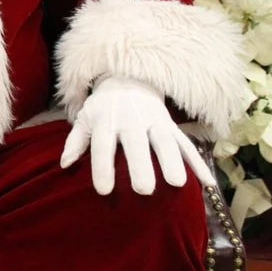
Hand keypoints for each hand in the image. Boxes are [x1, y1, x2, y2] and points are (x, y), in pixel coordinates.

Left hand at [60, 76, 216, 194]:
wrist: (127, 80)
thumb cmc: (102, 107)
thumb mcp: (84, 118)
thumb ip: (75, 141)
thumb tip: (64, 164)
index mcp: (106, 120)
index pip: (103, 145)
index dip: (102, 167)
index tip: (104, 191)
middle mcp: (130, 119)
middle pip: (136, 143)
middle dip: (141, 165)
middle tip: (144, 190)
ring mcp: (154, 121)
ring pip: (165, 141)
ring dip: (172, 161)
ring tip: (177, 183)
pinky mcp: (171, 125)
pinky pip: (186, 143)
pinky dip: (197, 161)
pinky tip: (207, 182)